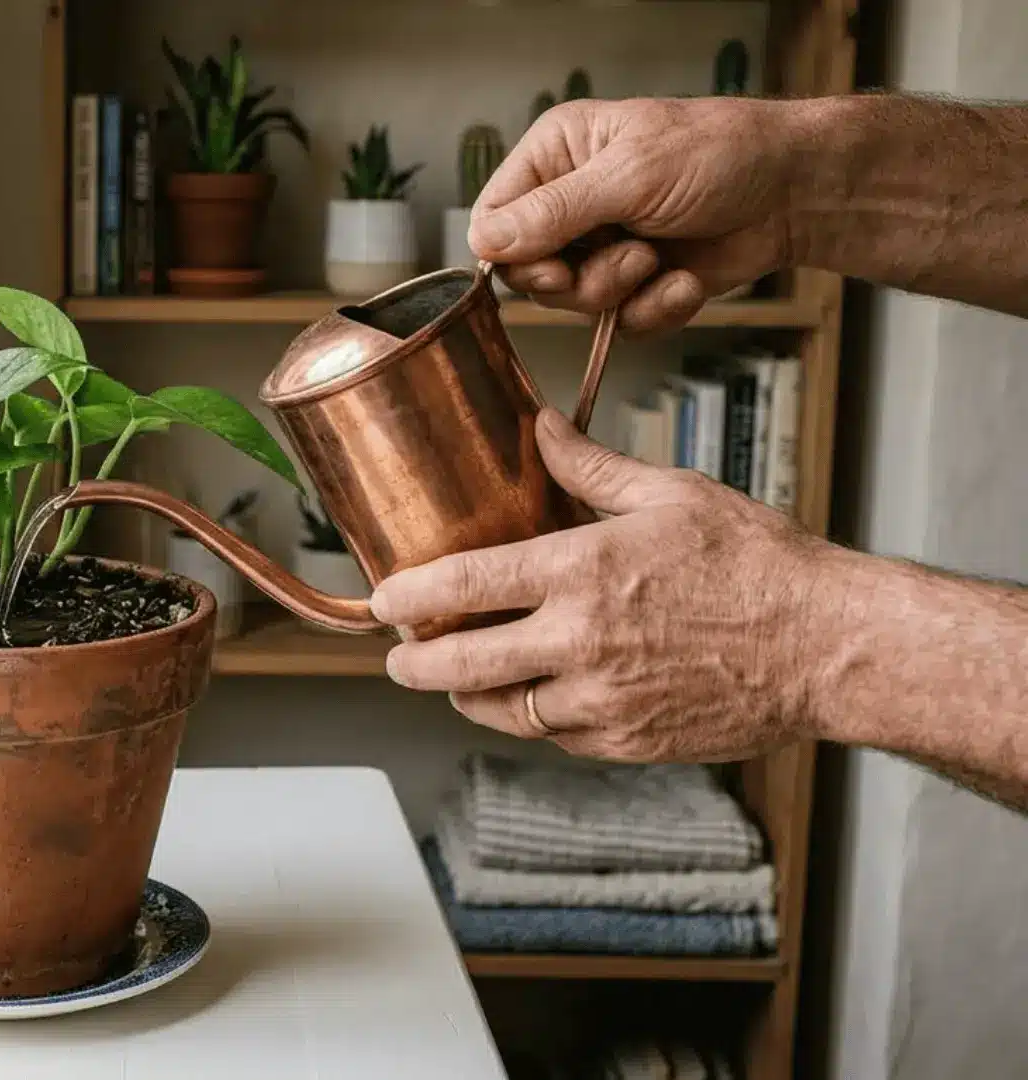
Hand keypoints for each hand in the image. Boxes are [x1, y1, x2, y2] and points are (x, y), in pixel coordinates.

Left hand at [370, 409, 834, 762]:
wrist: (827, 646)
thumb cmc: (758, 564)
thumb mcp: (672, 495)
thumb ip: (591, 468)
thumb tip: (540, 427)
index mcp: (582, 571)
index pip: (464, 584)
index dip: (408, 596)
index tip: (383, 600)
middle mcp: (579, 640)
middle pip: (459, 665)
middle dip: (413, 663)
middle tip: (398, 658)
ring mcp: (600, 699)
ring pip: (499, 710)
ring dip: (465, 696)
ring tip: (453, 679)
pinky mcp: (624, 740)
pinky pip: (552, 734)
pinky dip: (531, 716)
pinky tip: (529, 695)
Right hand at [472, 97, 803, 332]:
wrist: (796, 192)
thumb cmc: (723, 154)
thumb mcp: (631, 175)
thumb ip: (554, 212)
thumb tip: (485, 241)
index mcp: (556, 155)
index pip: (493, 217)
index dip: (513, 255)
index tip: (551, 268)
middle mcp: (571, 201)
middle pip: (527, 272)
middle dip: (577, 280)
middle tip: (625, 261)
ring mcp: (602, 244)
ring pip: (571, 303)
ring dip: (619, 293)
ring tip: (658, 262)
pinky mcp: (636, 283)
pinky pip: (617, 321)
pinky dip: (653, 309)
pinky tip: (684, 281)